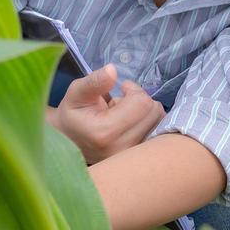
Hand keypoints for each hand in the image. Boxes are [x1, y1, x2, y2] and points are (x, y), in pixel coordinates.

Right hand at [51, 63, 166, 164]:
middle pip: (154, 112)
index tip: (120, 90)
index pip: (142, 102)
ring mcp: (132, 157)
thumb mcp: (76, 93)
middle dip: (140, 101)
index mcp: (105, 132)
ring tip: (124, 115)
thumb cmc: (73, 114)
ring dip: (145, 113)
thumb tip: (112, 70)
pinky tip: (133, 124)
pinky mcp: (139, 159)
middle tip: (120, 104)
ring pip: (160, 122)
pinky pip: (160, 134)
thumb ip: (95, 81)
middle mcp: (122, 149)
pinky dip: (150, 123)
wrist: (69, 141)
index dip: (133, 90)